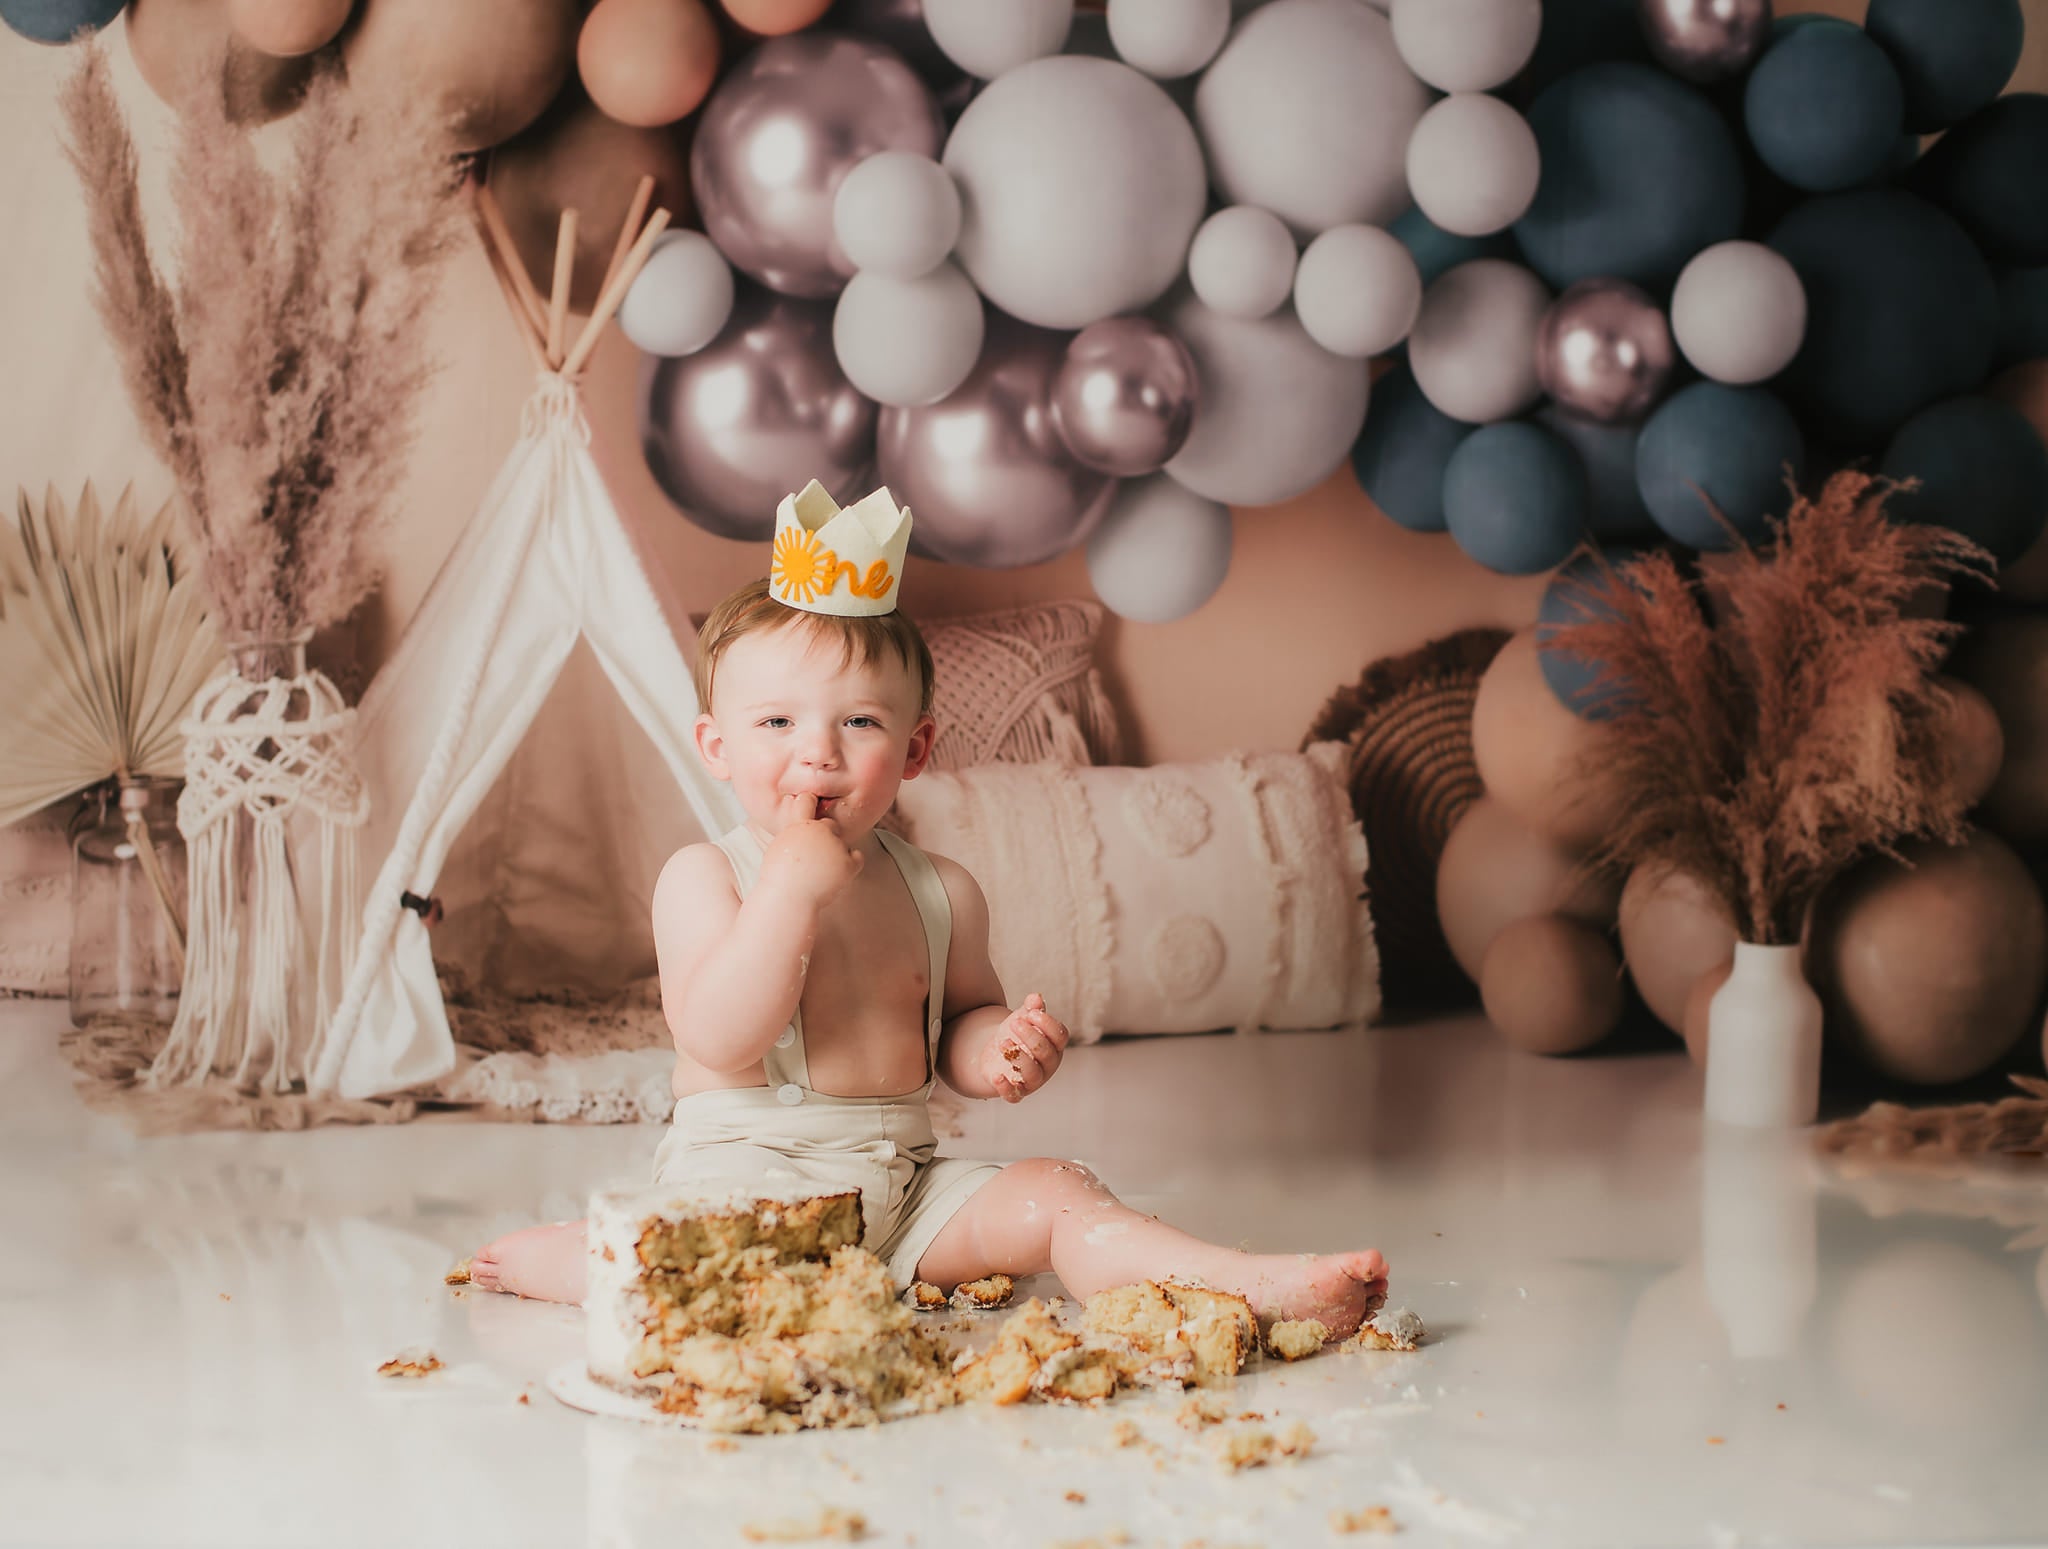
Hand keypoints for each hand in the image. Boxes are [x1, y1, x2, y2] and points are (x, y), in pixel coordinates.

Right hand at [758, 793, 862, 908]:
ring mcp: (835, 845)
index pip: (807, 800)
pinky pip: (857, 857)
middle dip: (826, 836)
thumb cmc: (779, 877)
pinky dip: (851, 864)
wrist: (788, 899)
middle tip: (817, 856)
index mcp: (799, 824)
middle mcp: (819, 830)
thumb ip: (792, 831)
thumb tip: (800, 820)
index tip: (810, 804)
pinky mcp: (847, 862)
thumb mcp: (778, 847)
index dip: (809, 802)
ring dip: (836, 853)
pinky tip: (839, 873)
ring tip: (821, 871)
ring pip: (842, 843)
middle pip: (830, 825)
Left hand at [981, 993, 1067, 1103]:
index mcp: (1055, 1045)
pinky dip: (1006, 1088)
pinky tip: (997, 1076)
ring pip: (1033, 1074)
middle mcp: (1048, 1065)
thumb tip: (1036, 997)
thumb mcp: (1022, 1018)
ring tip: (1003, 1042)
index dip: (1048, 1024)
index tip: (1031, 1013)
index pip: (1060, 1036)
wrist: (996, 1054)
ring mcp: (1033, 1080)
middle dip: (1031, 1037)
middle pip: (1047, 1053)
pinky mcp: (1016, 1092)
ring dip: (1019, 1058)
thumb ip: (1030, 1008)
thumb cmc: (1016, 1034)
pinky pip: (1015, 1095)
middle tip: (1014, 1023)